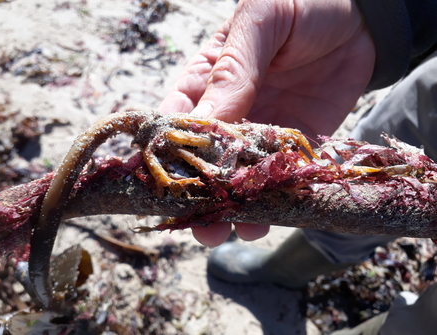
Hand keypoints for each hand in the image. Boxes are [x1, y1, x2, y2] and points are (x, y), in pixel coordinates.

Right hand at [159, 0, 375, 246]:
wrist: (360, 14)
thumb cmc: (300, 4)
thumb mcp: (260, 23)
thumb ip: (232, 70)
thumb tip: (204, 124)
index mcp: (206, 81)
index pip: (176, 122)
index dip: (167, 154)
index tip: (165, 185)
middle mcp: (230, 112)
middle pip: (206, 160)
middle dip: (202, 193)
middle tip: (202, 222)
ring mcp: (263, 130)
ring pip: (241, 175)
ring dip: (238, 204)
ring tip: (238, 227)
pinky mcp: (297, 142)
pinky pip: (283, 174)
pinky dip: (278, 196)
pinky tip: (274, 215)